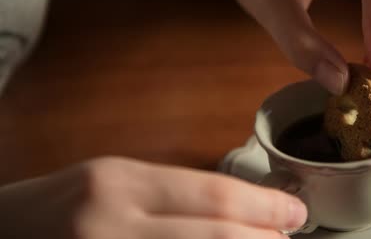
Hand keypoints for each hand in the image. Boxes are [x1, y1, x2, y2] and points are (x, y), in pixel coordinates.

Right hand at [0, 157, 305, 237]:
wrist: (0, 234)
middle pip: (217, 236)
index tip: (294, 214)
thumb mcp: (114, 183)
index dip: (265, 208)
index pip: (214, 194)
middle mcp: (113, 225)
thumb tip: (239, 210)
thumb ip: (173, 194)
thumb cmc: (59, 208)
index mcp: (119, 184)